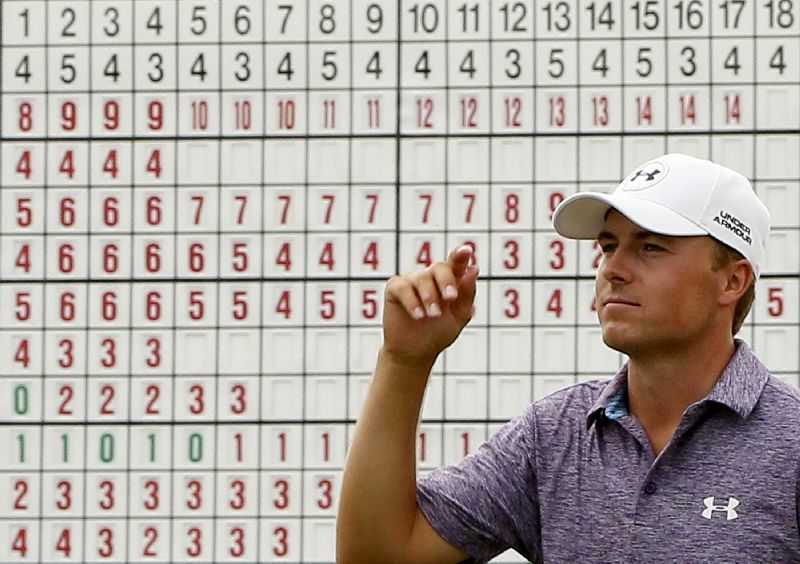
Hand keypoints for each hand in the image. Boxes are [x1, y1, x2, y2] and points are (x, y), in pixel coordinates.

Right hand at [382, 245, 478, 365]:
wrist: (415, 352)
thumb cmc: (439, 332)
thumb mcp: (459, 316)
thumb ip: (467, 293)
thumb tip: (473, 268)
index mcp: (449, 281)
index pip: (456, 264)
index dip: (461, 255)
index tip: (466, 250)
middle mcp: (430, 277)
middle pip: (440, 268)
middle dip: (446, 281)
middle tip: (450, 298)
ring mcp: (412, 281)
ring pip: (422, 278)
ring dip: (429, 297)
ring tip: (432, 315)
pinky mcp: (395, 289)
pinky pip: (403, 287)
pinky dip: (412, 301)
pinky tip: (418, 315)